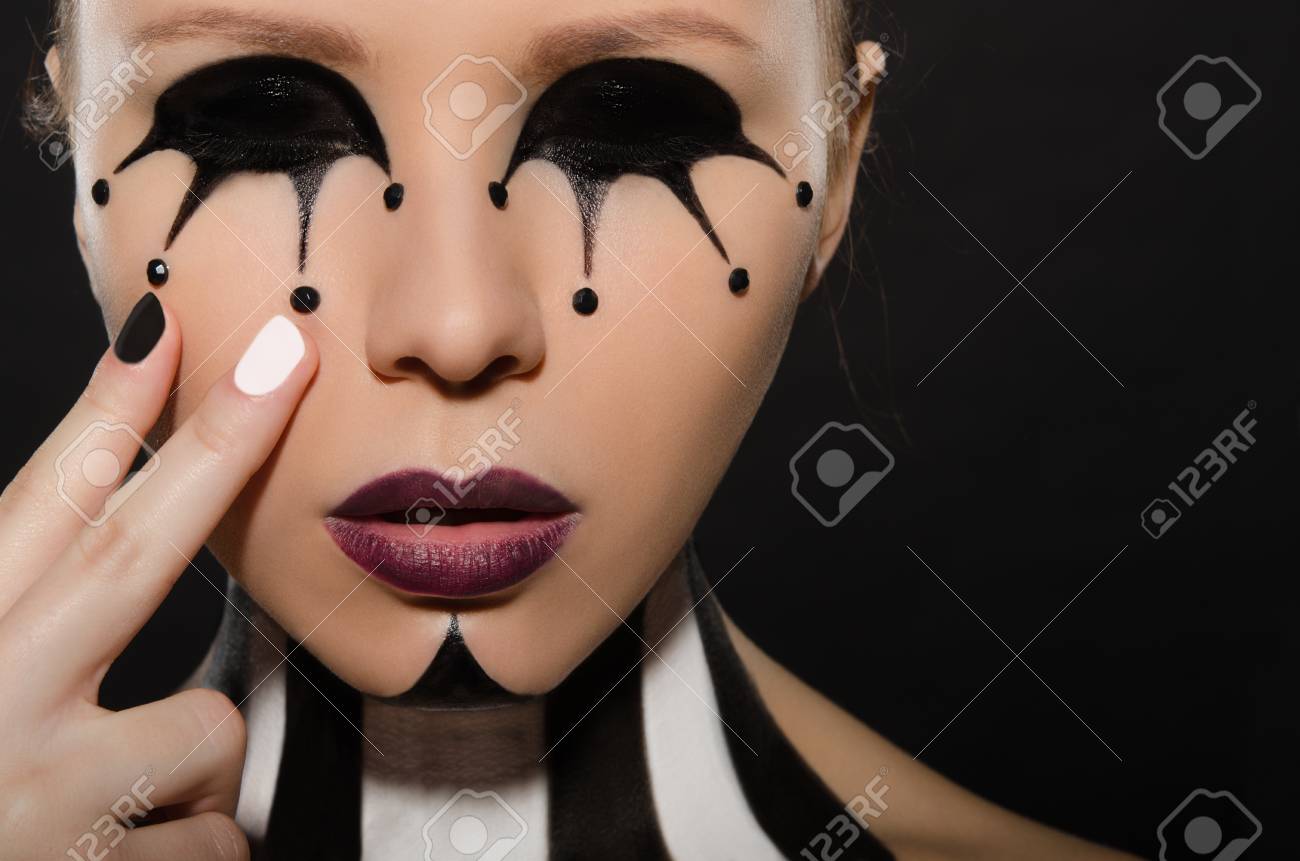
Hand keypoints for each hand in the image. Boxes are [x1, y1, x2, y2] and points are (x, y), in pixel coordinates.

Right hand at [0, 296, 316, 860]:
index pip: (33, 510)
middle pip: (127, 551)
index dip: (103, 414)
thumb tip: (92, 533)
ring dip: (187, 768)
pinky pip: (217, 839)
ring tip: (107, 815)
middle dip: (218, 443)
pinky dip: (188, 848)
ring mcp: (54, 799)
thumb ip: (16, 615)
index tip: (162, 330)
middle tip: (289, 353)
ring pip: (207, 733)